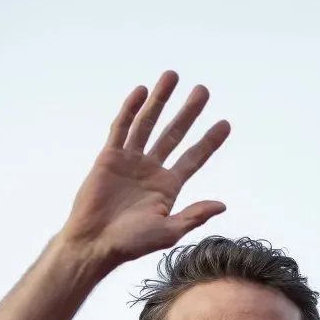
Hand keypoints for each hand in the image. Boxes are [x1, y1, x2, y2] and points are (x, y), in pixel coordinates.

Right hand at [62, 71, 230, 265]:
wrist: (94, 242)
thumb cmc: (130, 243)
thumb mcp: (168, 231)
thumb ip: (193, 216)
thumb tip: (221, 204)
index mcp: (168, 187)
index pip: (193, 158)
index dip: (209, 141)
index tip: (225, 124)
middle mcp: (151, 170)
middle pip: (174, 134)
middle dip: (189, 112)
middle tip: (203, 91)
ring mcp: (130, 161)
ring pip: (148, 124)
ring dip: (160, 101)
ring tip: (173, 76)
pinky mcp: (109, 156)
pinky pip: (122, 128)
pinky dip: (131, 109)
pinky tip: (142, 91)